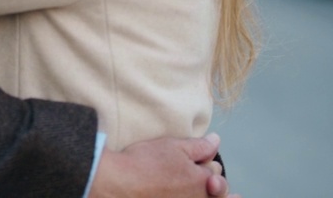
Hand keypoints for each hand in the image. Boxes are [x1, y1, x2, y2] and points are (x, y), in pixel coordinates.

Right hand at [88, 133, 238, 197]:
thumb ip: (200, 146)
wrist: (117, 184)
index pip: (215, 172)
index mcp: (203, 181)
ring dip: (205, 192)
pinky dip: (185, 196)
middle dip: (211, 182)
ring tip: (197, 187)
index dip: (205, 162)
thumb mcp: (174, 146)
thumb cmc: (145, 164)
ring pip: (202, 197)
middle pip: (214, 191)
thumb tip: (216, 140)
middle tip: (203, 176)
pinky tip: (176, 192)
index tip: (196, 158)